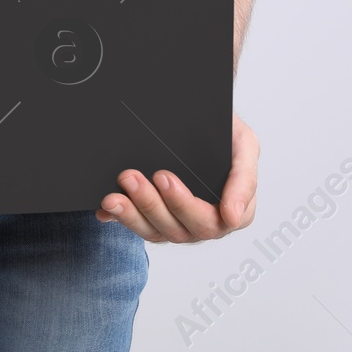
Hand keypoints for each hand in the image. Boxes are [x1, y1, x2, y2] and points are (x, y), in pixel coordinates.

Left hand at [96, 113, 257, 242]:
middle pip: (179, 229)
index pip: (212, 221)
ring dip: (132, 212)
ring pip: (155, 231)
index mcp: (233, 210)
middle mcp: (204, 222)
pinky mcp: (153, 220)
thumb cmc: (225, 134)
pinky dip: (119, 218)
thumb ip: (245, 178)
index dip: (184, 204)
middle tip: (131, 177)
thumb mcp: (244, 145)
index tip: (164, 178)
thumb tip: (232, 216)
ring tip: (115, 192)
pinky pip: (136, 227)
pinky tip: (105, 207)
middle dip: (152, 203)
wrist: (201, 120)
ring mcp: (178, 223)